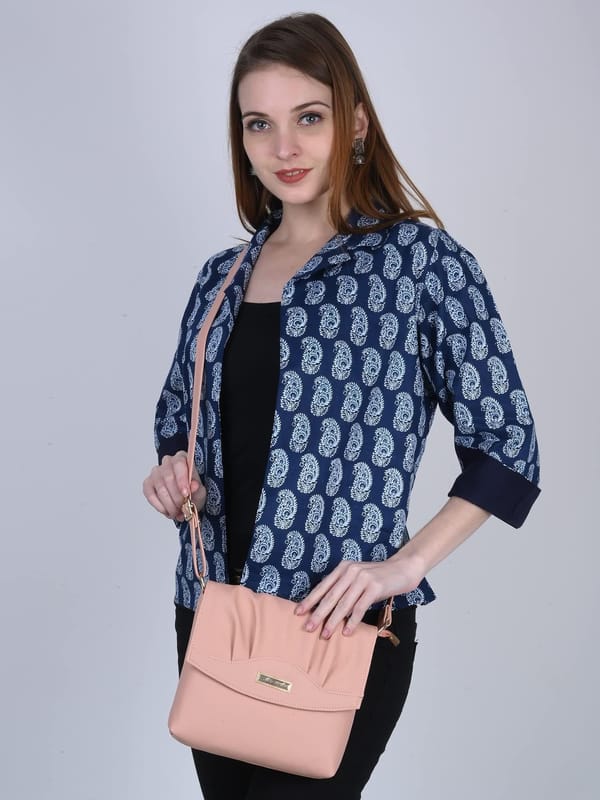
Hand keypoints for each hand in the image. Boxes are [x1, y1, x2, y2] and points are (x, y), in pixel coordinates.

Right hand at [142, 450, 205, 521]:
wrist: (186, 498)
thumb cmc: (193, 491)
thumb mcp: (200, 491)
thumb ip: (198, 489)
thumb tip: (194, 486)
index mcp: (181, 458)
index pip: (179, 464)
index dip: (182, 479)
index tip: (186, 494)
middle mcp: (167, 462)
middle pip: (168, 477)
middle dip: (176, 496)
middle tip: (182, 508)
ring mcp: (155, 472)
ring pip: (159, 487)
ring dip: (168, 503)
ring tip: (176, 512)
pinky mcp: (147, 484)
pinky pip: (150, 495)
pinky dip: (159, 506)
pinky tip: (167, 511)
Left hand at [294, 555, 422, 638]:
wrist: (402, 568)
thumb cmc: (378, 577)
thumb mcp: (357, 577)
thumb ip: (344, 588)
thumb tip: (326, 608)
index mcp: (343, 568)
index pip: (323, 586)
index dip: (310, 600)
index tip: (298, 612)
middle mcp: (350, 571)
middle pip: (330, 596)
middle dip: (318, 613)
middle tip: (308, 627)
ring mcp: (363, 578)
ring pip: (344, 604)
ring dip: (333, 621)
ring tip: (325, 634)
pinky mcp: (375, 587)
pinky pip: (360, 607)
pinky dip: (352, 621)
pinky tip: (346, 631)